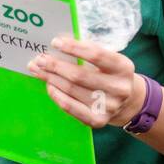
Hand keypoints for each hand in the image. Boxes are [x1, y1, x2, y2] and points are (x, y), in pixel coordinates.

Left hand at [25, 36, 145, 129]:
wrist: (126, 101)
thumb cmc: (109, 74)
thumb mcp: (108, 60)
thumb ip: (88, 52)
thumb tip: (58, 44)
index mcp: (124, 67)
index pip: (96, 55)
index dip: (74, 48)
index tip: (55, 42)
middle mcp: (119, 88)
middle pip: (79, 75)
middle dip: (55, 65)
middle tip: (40, 59)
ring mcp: (109, 106)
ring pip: (71, 90)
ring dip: (51, 78)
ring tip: (37, 69)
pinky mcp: (98, 120)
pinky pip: (70, 107)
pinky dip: (56, 95)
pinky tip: (48, 85)